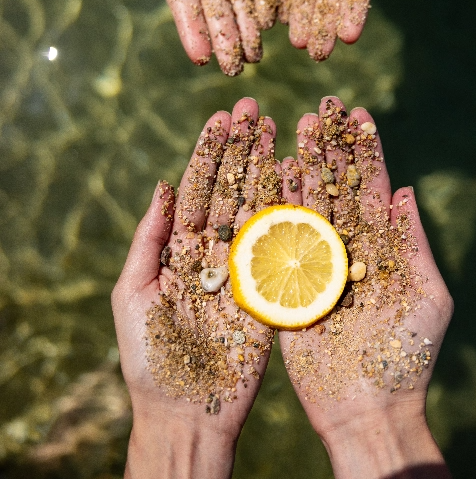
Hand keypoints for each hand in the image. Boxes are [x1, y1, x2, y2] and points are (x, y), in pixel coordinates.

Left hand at [112, 98, 278, 478]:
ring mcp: (245, 265)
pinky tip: (298, 175)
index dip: (211, 150)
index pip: (199, 186)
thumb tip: (164, 185)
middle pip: (232, 186)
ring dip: (268, 165)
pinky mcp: (271, 286)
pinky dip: (291, 207)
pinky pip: (282, 241)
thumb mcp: (133, 293)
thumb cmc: (148, 358)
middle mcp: (215, 248)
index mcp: (180, 246)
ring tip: (278, 126)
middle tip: (254, 107)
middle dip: (242, 146)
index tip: (222, 115)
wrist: (186, 412)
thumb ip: (149, 239)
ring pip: (259, 204)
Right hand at [279, 96, 452, 478]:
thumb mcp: (427, 294)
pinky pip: (280, 237)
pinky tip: (272, 171)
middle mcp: (348, 245)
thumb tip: (405, 191)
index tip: (360, 112)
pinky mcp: (289, 282)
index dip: (366, 150)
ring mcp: (317, 261)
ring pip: (308, 203)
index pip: (372, 186)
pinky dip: (276, 204)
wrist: (367, 407)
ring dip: (302, 163)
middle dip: (330, 146)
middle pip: (337, 185)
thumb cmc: (408, 355)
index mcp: (382, 244)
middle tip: (323, 106)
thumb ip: (413, 241)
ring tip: (296, 125)